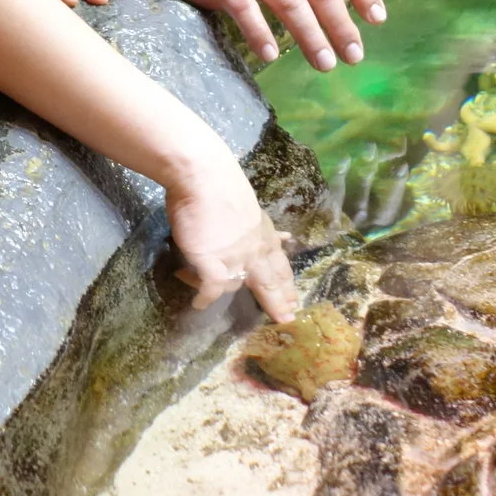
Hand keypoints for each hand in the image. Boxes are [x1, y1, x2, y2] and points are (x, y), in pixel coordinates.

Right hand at [166, 150, 297, 319]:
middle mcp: (255, 252)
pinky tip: (199, 304)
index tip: (295, 301)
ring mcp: (234, 259)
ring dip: (226, 292)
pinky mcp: (212, 263)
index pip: (280, 267)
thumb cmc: (224, 186)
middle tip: (287, 318)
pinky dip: (205, 297)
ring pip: (236, 286)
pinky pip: (211, 288)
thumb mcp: (253, 210)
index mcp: (265, 237)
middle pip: (270, 283)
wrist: (204, 177)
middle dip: (279, 302)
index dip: (287, 285)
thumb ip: (264, 230)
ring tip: (211, 299)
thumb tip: (284, 238)